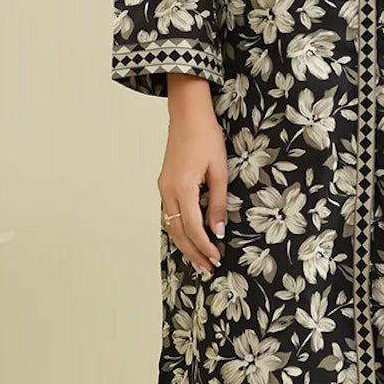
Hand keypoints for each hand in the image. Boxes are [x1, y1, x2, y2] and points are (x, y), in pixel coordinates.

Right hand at [159, 75, 226, 275]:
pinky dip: (179, 229)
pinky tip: (189, 237)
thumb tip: (218, 231)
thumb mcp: (219, 170)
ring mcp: (163, 188)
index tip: (216, 258)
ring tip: (199, 259)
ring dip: (185, 244)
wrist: (188, 115)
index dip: (204, 246)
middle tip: (208, 268)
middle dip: (193, 252)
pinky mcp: (165, 184)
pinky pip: (169, 214)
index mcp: (182, 188)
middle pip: (177, 232)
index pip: (192, 227)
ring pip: (171, 225)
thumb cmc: (206, 137)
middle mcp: (168, 191)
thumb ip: (218, 203)